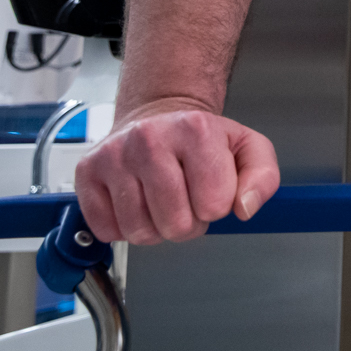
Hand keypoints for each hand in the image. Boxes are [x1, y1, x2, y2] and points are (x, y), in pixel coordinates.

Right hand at [74, 102, 279, 243]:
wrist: (159, 119)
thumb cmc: (203, 139)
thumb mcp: (248, 149)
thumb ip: (262, 179)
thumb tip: (244, 208)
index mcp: (196, 129)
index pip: (214, 204)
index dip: (217, 206)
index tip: (211, 188)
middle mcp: (150, 139)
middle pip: (176, 224)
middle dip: (188, 223)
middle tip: (186, 198)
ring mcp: (114, 155)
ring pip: (140, 232)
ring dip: (156, 228)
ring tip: (161, 200)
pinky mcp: (87, 172)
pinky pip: (107, 230)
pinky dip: (124, 228)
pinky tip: (135, 202)